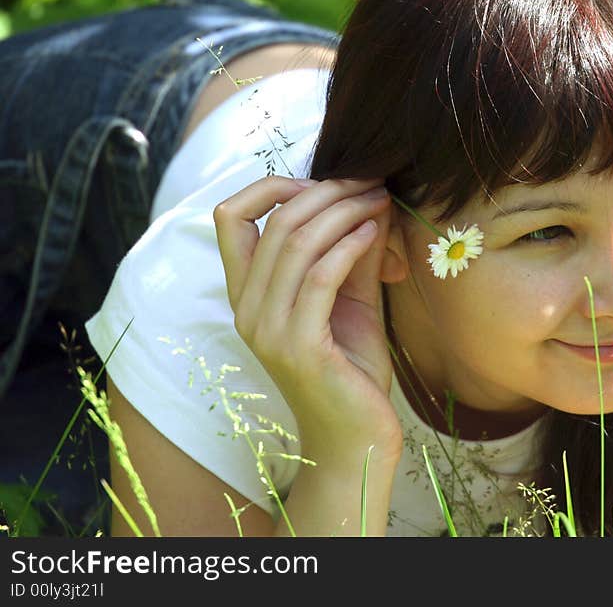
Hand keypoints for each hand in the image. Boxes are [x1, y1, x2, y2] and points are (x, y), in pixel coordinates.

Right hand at [213, 176, 401, 464]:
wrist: (356, 436)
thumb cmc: (352, 368)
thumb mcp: (351, 298)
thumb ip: (352, 253)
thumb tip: (369, 199)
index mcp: (248, 294)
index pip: (229, 218)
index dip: (270, 186)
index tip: (322, 180)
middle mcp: (247, 309)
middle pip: (274, 223)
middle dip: (327, 192)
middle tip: (369, 184)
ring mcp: (268, 330)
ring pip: (296, 244)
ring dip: (343, 212)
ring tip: (378, 201)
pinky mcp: (299, 347)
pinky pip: (319, 278)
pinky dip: (348, 246)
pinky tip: (373, 232)